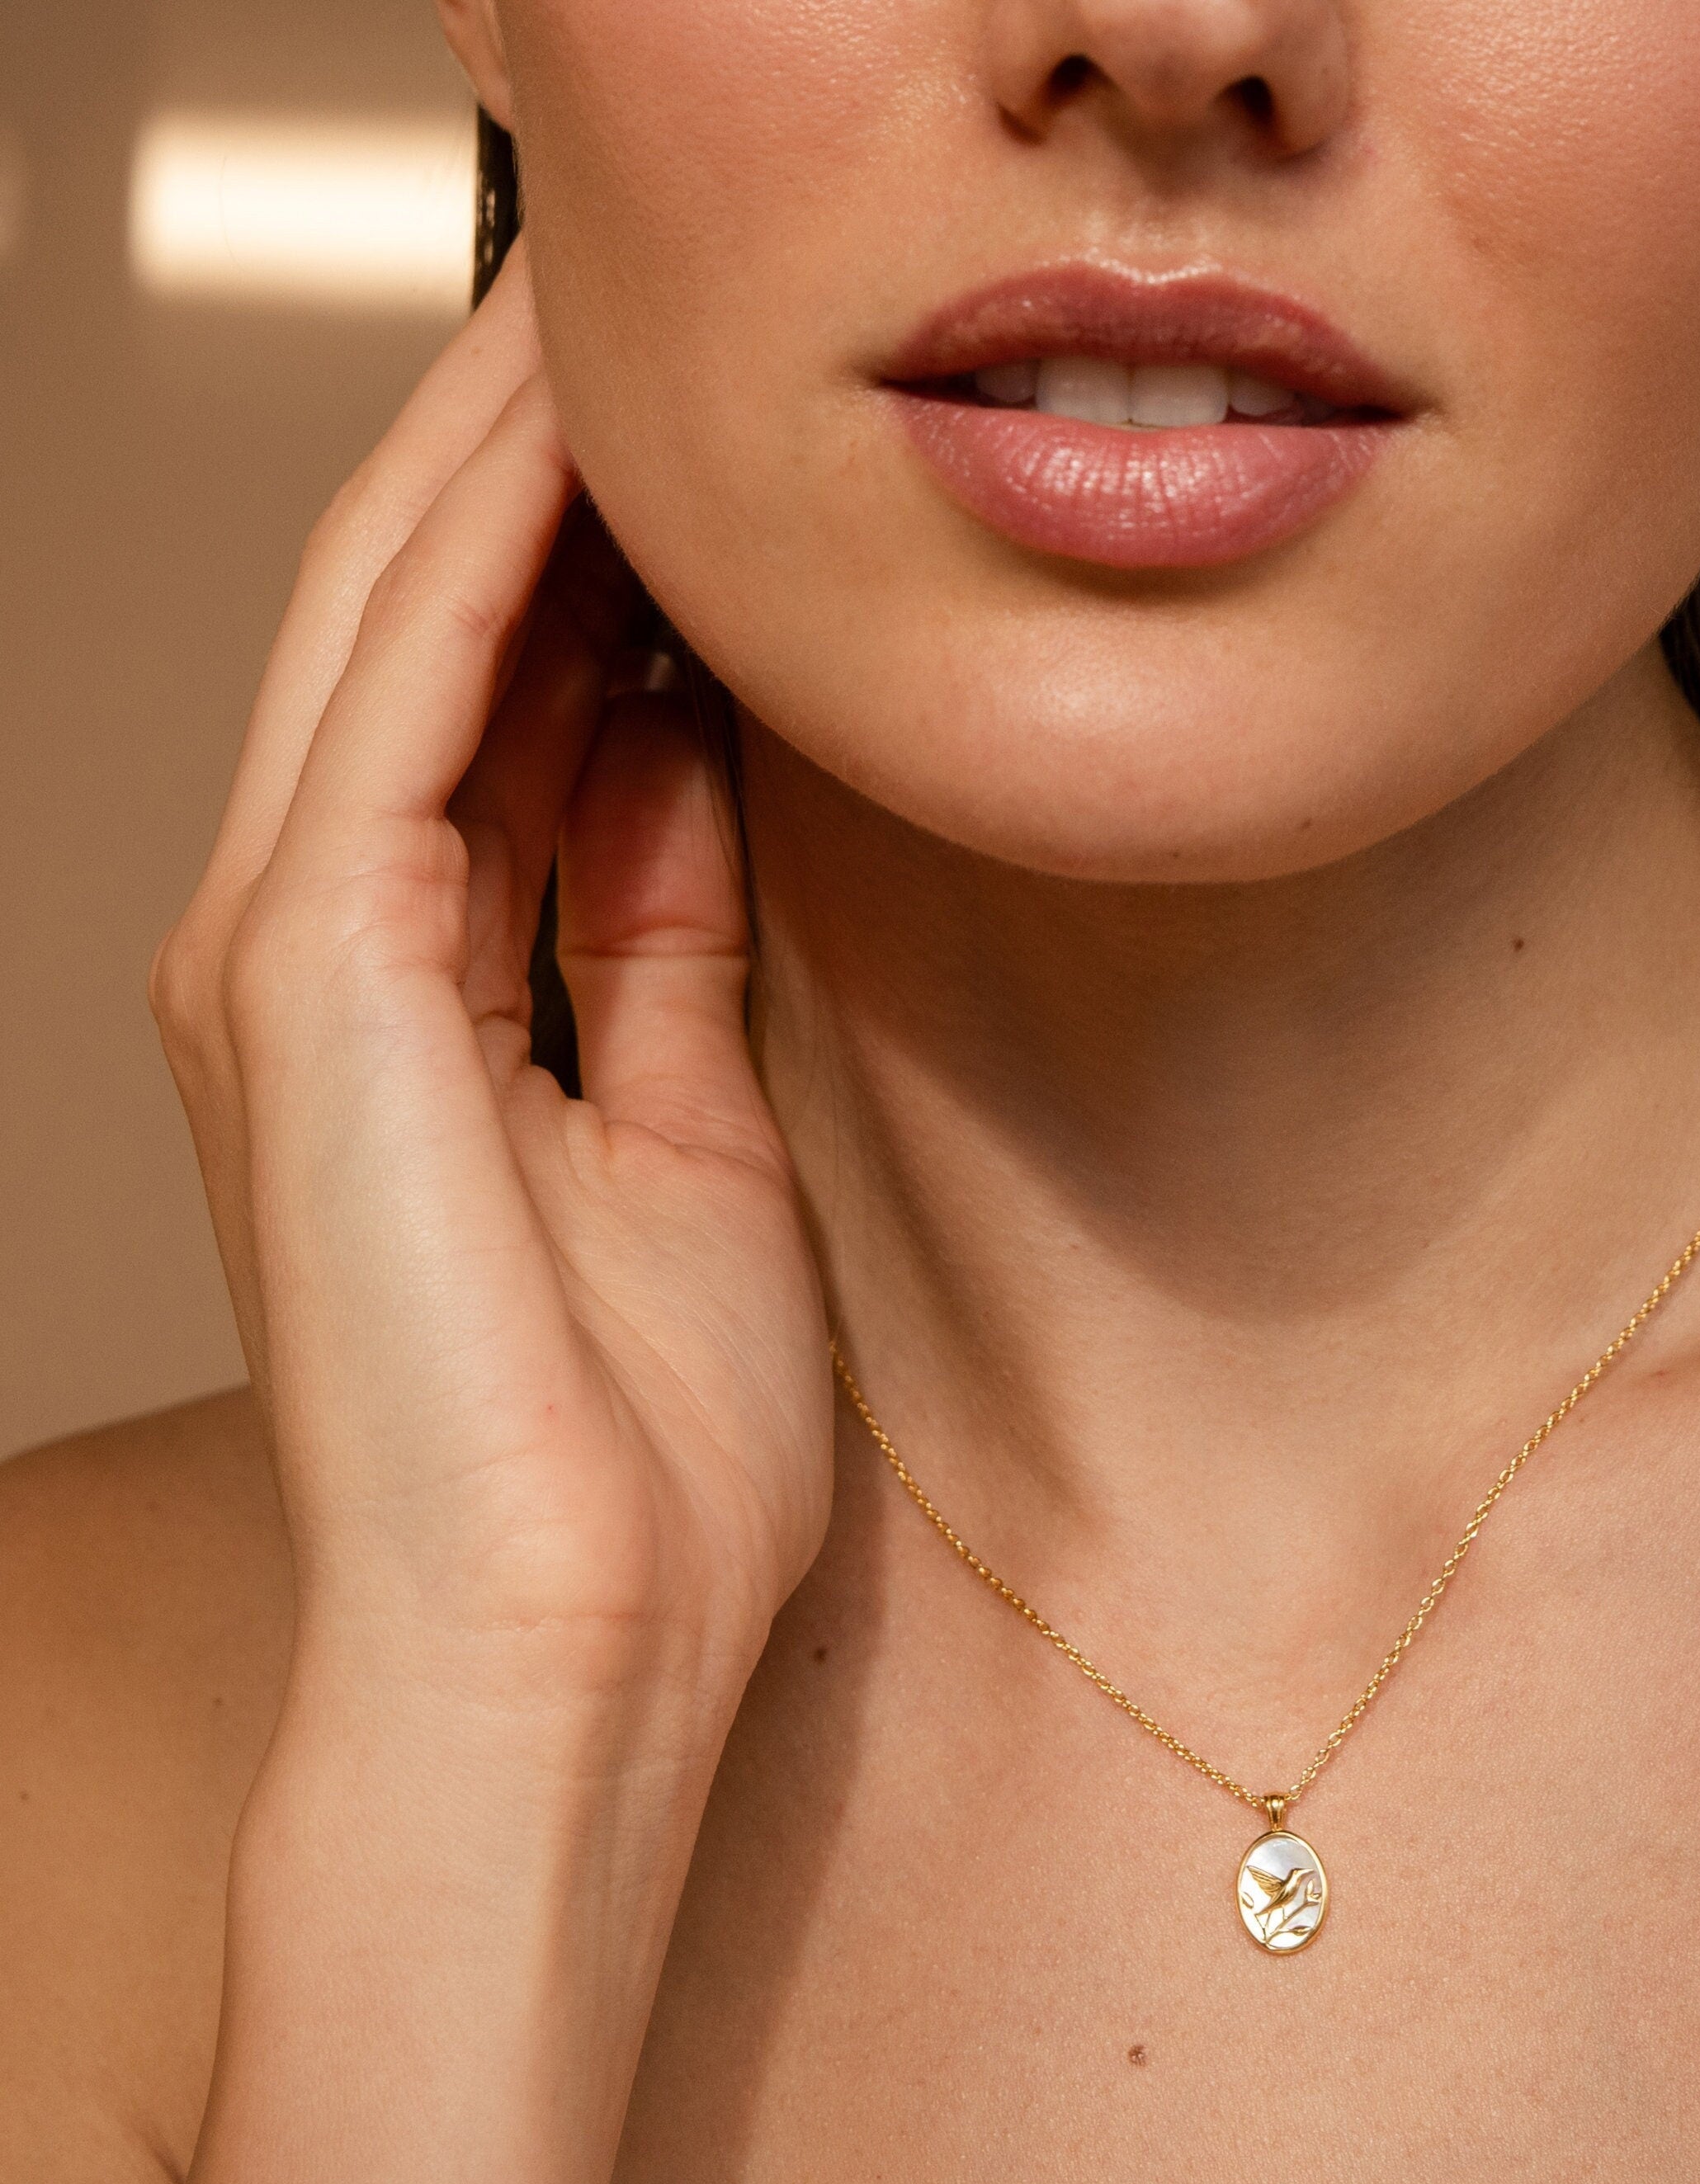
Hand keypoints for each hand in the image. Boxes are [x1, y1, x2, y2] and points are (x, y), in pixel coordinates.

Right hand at [150, 249, 833, 1794]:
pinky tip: (583, 438)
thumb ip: (664, 947)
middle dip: (532, 466)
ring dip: (505, 459)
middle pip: (422, 628)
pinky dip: (492, 554)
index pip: (500, 714)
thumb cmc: (633, 1468)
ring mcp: (284, 953)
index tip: (716, 467)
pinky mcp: (300, 973)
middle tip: (653, 322)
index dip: (596, 565)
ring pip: (389, 617)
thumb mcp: (690, 1148)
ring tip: (617, 315)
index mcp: (411, 1005)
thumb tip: (697, 776)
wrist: (562, 1654)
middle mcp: (316, 952)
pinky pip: (406, 694)